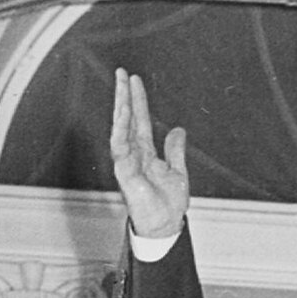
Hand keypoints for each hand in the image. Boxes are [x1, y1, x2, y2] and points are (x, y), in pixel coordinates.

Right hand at [110, 69, 189, 240]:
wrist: (166, 225)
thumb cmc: (169, 204)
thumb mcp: (178, 171)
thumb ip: (175, 151)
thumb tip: (178, 130)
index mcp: (146, 152)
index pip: (139, 120)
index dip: (138, 100)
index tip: (135, 80)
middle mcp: (133, 153)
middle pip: (126, 119)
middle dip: (124, 96)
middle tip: (122, 72)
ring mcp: (126, 161)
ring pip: (120, 128)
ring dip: (121, 107)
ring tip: (122, 87)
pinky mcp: (123, 171)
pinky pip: (119, 146)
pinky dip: (120, 129)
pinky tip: (122, 113)